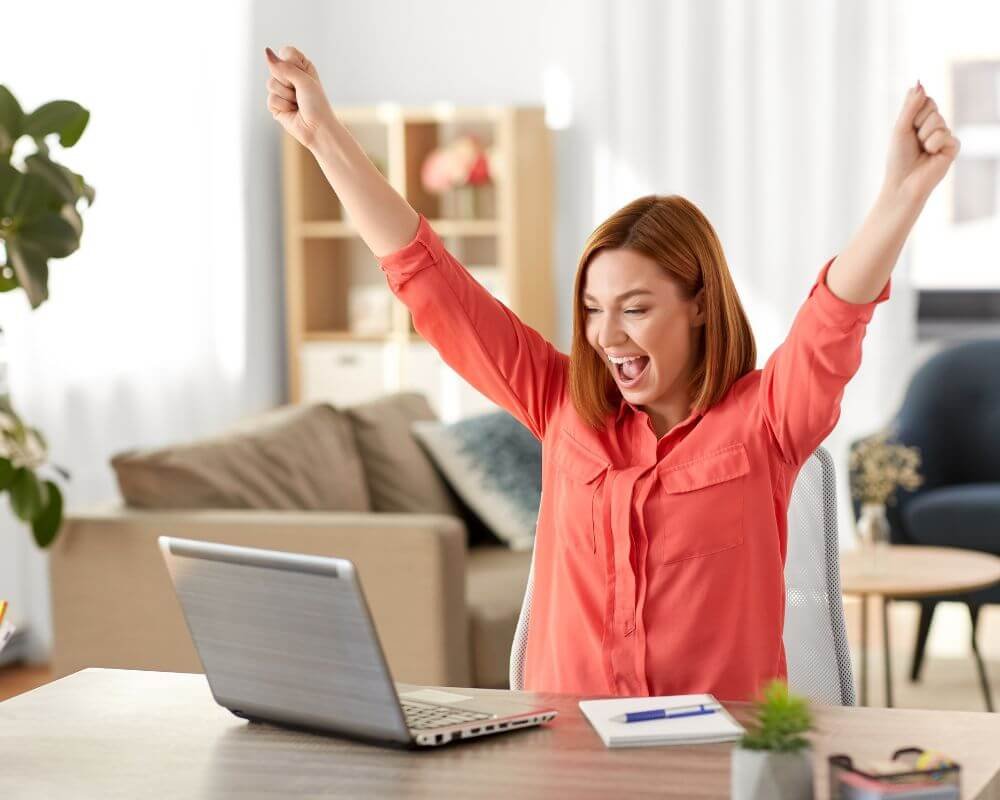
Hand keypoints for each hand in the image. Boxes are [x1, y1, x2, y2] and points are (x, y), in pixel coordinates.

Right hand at [264, 45, 335, 149]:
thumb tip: (266, 52)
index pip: (286, 52)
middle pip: (275, 68)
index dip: (291, 63)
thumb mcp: (304, 80)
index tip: (303, 76)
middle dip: (288, 82)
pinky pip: (270, 99)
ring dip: (286, 96)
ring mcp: (281, 90)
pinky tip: (292, 111)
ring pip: (270, 84)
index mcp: (301, 66)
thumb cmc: (316, 104)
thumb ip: (284, 66)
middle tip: (300, 93)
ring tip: (297, 103)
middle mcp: (290, 76)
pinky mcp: (275, 104)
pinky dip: (283, 106)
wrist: (317, 129)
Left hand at [882, 82, 960, 205]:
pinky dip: (933, 144)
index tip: (907, 126)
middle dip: (918, 122)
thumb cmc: (898, 158)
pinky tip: (931, 155)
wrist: (902, 184)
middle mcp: (934, 126)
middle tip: (913, 140)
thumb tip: (919, 83)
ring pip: (939, 120)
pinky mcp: (953, 147)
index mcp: (921, 121)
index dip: (914, 110)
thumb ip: (910, 106)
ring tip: (921, 150)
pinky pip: (945, 134)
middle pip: (933, 106)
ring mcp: (945, 136)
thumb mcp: (900, 128)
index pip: (925, 99)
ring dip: (924, 135)